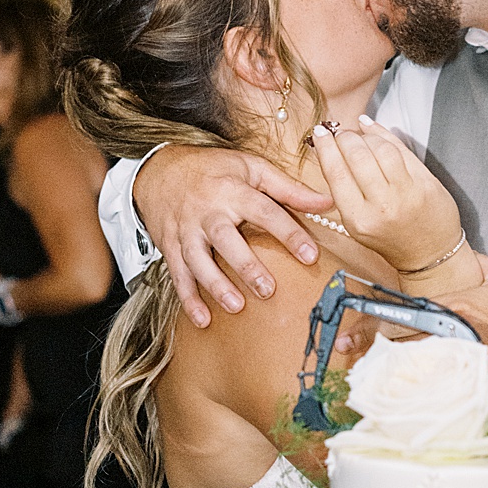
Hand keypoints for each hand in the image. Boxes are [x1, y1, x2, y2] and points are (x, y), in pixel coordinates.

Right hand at [134, 145, 331, 327]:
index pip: (265, 211)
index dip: (288, 233)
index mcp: (232, 190)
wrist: (160, 170)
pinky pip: (178, 274)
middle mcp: (207, 211)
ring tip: (236, 306)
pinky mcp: (171, 246)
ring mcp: (186, 230)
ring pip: (198, 260)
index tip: (310, 255)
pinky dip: (188, 298)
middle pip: (225, 239)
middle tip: (268, 289)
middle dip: (245, 265)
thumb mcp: (252, 168)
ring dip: (216, 285)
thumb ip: (289, 188)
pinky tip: (203, 319)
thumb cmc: (214, 170)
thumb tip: (327, 202)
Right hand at [310, 117, 461, 271]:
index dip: (326, 148)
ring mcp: (407, 192)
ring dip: (365, 135)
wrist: (429, 254)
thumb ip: (344, 192)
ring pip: (380, 149)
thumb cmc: (391, 239)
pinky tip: (372, 128)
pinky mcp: (426, 182)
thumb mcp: (357, 224)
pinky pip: (402, 149)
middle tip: (340, 133)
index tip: (320, 134)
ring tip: (358, 134)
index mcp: (359, 219)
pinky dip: (384, 134)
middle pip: (357, 156)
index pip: (336, 173)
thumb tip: (331, 153)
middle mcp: (383, 205)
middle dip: (344, 138)